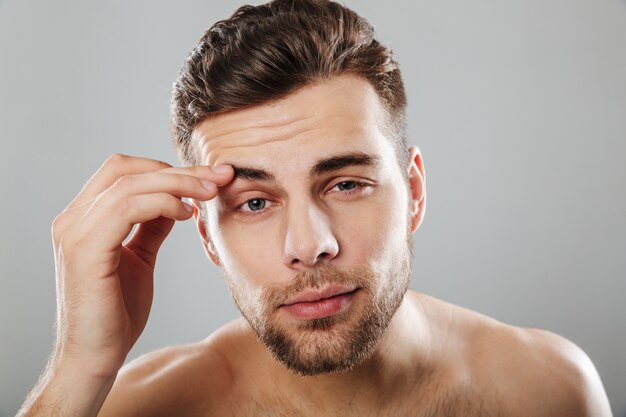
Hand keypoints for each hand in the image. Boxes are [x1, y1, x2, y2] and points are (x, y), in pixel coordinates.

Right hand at [49, 154, 232, 378]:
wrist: (95, 358)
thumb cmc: (116, 313)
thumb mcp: (140, 258)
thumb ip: (150, 226)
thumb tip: (175, 200)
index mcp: (83, 218)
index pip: (123, 170)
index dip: (167, 168)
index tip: (208, 177)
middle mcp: (73, 219)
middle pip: (127, 168)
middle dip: (178, 170)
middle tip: (218, 178)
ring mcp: (75, 232)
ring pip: (130, 183)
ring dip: (177, 183)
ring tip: (209, 194)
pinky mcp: (85, 250)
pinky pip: (126, 208)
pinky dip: (161, 203)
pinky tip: (186, 214)